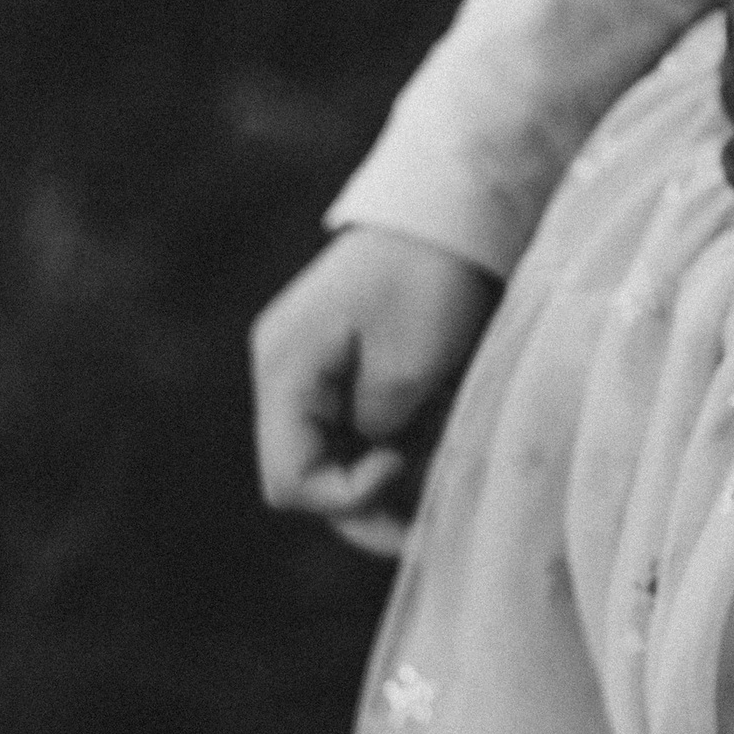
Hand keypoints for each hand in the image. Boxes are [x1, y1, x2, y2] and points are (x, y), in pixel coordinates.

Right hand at [250, 225, 498, 555]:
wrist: (449, 209)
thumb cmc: (430, 280)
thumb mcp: (409, 368)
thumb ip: (379, 431)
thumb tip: (373, 461)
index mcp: (285, 371)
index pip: (289, 480)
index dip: (346, 496)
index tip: (401, 463)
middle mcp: (284, 373)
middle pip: (306, 473)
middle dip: (367, 504)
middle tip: (427, 524)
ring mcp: (311, 368)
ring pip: (334, 454)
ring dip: (386, 478)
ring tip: (440, 478)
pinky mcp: (343, 364)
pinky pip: (355, 426)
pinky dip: (392, 446)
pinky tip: (435, 447)